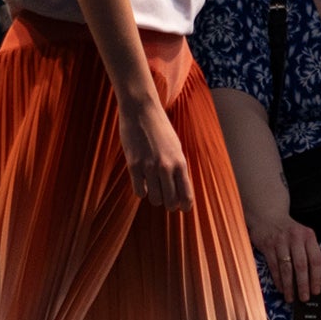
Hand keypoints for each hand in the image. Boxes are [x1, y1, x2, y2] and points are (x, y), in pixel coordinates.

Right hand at [118, 97, 192, 211]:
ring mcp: (149, 167)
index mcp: (180, 162)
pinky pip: (139, 191)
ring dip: (155, 198)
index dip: (185, 206)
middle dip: (169, 204)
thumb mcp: (175, 147)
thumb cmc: (160, 128)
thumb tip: (179, 189)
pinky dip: (142, 191)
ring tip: (154, 190)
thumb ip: (177, 167)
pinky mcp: (134, 166)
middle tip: (167, 201)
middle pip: (170, 201)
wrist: (141, 111)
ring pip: (154, 199)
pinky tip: (142, 183)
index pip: (186, 194)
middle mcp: (166, 167)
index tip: (183, 209)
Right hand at [251, 214, 320, 303]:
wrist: (268, 217)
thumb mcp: (303, 236)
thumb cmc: (288, 231)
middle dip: (303, 284)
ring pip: (286, 268)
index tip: (317, 290)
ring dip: (289, 285)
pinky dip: (278, 280)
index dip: (316, 277)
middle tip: (305, 298)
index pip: (315, 259)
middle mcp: (295, 238)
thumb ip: (309, 252)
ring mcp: (280, 241)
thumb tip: (314, 279)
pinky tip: (281, 288)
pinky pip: (274, 266)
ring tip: (291, 297)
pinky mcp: (268, 246)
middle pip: (301, 265)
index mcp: (308, 236)